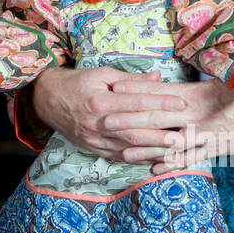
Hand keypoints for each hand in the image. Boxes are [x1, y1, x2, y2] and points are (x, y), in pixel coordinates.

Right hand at [31, 64, 187, 160]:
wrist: (47, 100)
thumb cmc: (78, 83)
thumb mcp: (102, 74)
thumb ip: (131, 80)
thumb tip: (158, 77)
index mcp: (100, 100)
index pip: (136, 102)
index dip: (160, 103)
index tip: (181, 103)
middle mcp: (97, 123)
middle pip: (135, 130)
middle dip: (162, 133)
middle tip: (186, 134)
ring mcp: (95, 139)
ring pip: (130, 147)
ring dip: (155, 150)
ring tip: (177, 149)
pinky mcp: (94, 149)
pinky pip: (120, 157)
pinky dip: (140, 158)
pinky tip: (157, 158)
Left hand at [106, 74, 233, 173]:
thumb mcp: (220, 81)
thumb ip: (192, 87)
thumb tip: (168, 87)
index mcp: (197, 94)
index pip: (159, 92)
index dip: (135, 91)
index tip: (113, 89)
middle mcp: (198, 115)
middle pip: (157, 117)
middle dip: (129, 119)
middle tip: (105, 120)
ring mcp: (206, 134)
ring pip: (169, 142)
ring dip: (145, 147)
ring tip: (122, 150)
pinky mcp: (216, 149)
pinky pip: (190, 158)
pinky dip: (171, 164)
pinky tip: (153, 168)